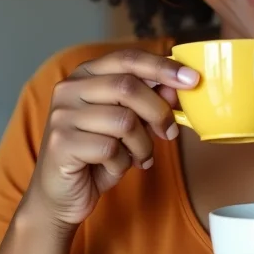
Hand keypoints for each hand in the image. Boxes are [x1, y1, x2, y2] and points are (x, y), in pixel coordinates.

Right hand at [23, 48, 198, 230]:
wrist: (61, 195)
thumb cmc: (99, 154)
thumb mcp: (129, 123)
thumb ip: (149, 101)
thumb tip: (177, 85)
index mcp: (86, 74)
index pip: (128, 58)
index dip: (162, 67)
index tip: (192, 79)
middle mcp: (69, 89)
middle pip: (128, 87)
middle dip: (158, 111)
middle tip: (170, 132)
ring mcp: (62, 116)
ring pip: (124, 121)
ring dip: (142, 144)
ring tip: (140, 156)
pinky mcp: (61, 144)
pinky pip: (110, 149)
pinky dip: (123, 163)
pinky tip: (116, 167)